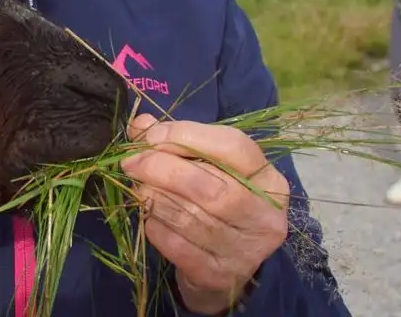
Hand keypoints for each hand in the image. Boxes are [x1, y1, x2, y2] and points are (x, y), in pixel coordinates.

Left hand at [120, 114, 288, 314]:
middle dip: (161, 168)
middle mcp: (264, 216)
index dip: (187, 135)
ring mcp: (246, 250)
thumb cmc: (216, 207)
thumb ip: (175, 143)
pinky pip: (176, 244)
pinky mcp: (219, 275)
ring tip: (138, 187)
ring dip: (153, 197)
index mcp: (270, 180)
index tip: (150, 135)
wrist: (225, 273)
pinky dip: (155, 225)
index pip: (233, 146)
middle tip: (130, 162)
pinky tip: (148, 217)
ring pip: (189, 215)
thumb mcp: (207, 169)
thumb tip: (140, 125)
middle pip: (209, 185)